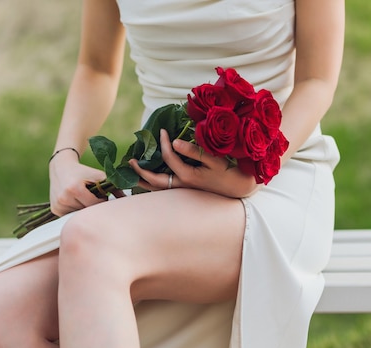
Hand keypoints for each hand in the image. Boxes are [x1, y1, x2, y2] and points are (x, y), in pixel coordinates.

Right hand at [49, 153, 108, 215]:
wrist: (60, 167)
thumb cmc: (81, 171)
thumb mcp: (97, 175)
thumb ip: (112, 185)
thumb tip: (125, 197)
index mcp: (74, 188)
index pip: (94, 204)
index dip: (101, 201)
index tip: (102, 196)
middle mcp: (64, 198)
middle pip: (86, 210)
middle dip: (92, 205)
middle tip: (93, 197)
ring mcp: (58, 205)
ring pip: (78, 214)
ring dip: (83, 208)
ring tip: (83, 197)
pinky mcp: (55, 209)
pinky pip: (70, 214)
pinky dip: (75, 209)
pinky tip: (75, 200)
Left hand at [130, 129, 258, 197]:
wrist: (240, 188)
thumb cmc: (229, 171)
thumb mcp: (214, 159)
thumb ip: (194, 151)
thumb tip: (175, 143)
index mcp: (188, 176)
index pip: (168, 157)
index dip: (163, 142)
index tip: (162, 131)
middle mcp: (182, 186)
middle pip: (155, 181)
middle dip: (141, 171)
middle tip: (130, 161)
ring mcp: (183, 191)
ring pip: (158, 189)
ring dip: (144, 181)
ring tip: (133, 173)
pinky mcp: (185, 192)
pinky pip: (164, 190)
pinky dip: (153, 186)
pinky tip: (147, 180)